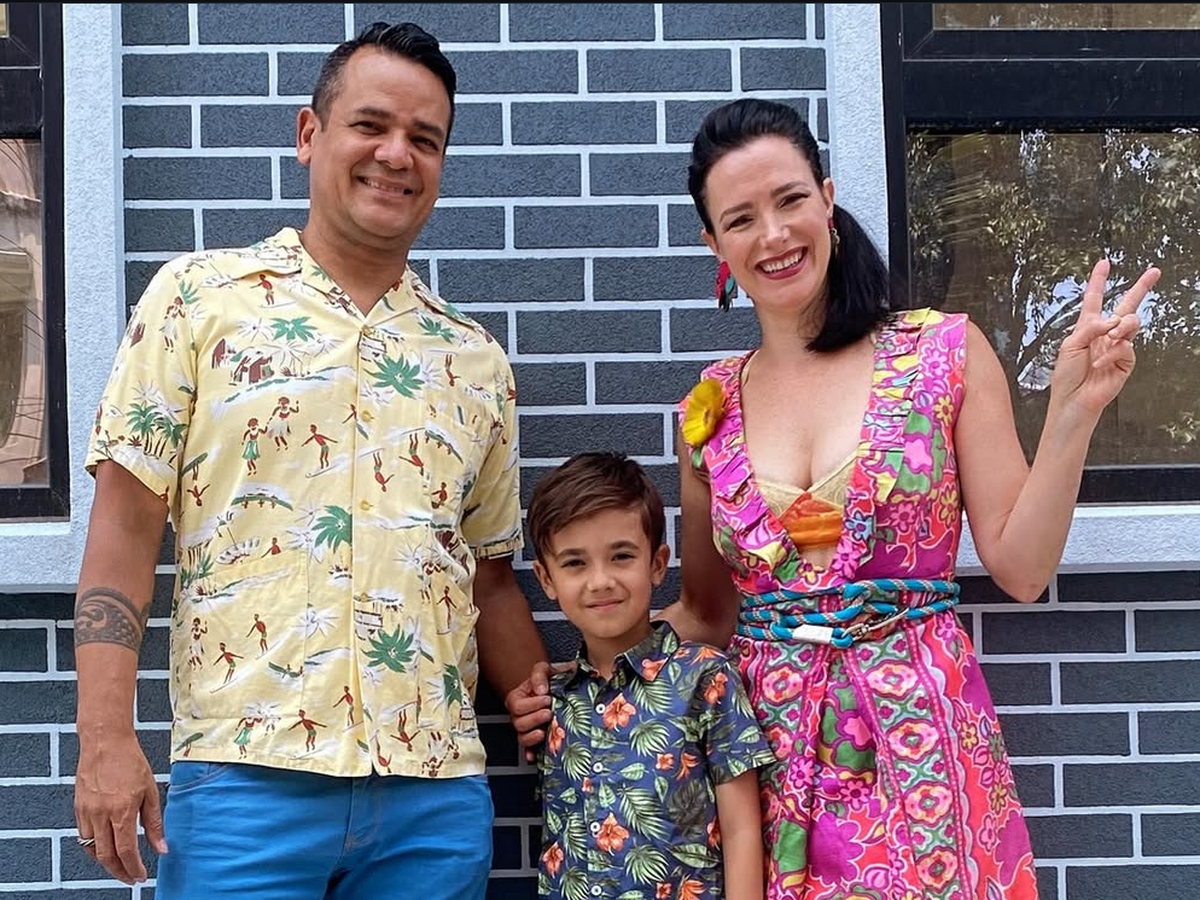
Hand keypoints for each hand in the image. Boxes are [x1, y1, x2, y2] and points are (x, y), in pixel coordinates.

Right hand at [74, 735, 166, 883]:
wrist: (105, 742)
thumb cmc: (130, 761)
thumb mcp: (151, 790)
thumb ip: (154, 822)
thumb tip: (162, 847)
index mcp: (121, 810)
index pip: (126, 850)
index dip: (133, 868)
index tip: (140, 876)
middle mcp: (101, 815)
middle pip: (106, 856)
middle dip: (119, 872)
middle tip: (130, 877)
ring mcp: (86, 813)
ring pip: (91, 850)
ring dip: (105, 863)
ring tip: (120, 865)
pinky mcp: (78, 809)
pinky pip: (83, 837)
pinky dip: (94, 848)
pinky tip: (105, 848)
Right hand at [505, 660, 574, 761]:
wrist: (555, 689)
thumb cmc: (547, 680)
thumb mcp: (543, 669)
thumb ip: (540, 674)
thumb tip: (541, 690)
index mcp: (516, 698)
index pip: (517, 706)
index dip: (532, 704)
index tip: (547, 698)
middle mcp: (518, 715)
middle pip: (519, 723)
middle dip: (535, 719)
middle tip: (549, 712)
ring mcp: (526, 729)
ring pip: (522, 738)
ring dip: (533, 737)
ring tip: (544, 731)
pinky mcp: (534, 739)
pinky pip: (528, 750)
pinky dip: (531, 754)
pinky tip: (536, 755)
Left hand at [1051, 258, 1160, 419]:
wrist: (1073, 400)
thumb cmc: (1067, 375)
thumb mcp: (1070, 346)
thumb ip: (1090, 328)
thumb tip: (1113, 321)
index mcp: (1087, 327)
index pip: (1094, 299)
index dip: (1098, 281)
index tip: (1103, 263)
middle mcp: (1105, 334)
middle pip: (1126, 306)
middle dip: (1141, 287)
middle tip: (1154, 272)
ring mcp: (1117, 347)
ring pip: (1131, 323)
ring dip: (1121, 327)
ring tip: (1111, 336)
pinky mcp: (1126, 361)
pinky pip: (1126, 348)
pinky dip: (1111, 354)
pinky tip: (1099, 364)